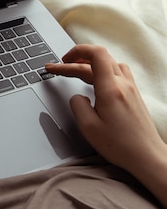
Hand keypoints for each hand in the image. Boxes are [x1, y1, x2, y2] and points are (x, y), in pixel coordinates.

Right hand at [46, 44, 166, 208]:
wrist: (147, 157)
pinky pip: (117, 72)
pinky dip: (101, 69)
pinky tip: (95, 79)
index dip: (76, 51)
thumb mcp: (88, 126)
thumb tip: (77, 96)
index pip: (95, 54)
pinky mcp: (133, 95)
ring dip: (90, 63)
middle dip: (76, 59)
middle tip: (60, 67)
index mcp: (110, 89)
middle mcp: (123, 84)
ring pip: (109, 63)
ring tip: (76, 69)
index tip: (62, 61)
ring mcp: (131, 88)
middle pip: (99, 58)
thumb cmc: (120, 145)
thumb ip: (77, 104)